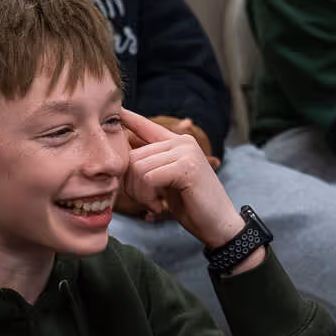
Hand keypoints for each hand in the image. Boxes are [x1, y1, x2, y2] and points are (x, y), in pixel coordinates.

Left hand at [120, 110, 245, 250]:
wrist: (219, 224)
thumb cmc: (192, 205)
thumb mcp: (167, 182)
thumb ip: (152, 165)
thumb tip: (125, 155)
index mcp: (178, 143)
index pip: (147, 125)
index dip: (129, 119)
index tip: (117, 111)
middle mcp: (182, 142)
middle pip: (133, 155)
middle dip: (131, 184)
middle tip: (145, 202)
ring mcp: (186, 152)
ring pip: (138, 167)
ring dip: (139, 193)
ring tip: (153, 205)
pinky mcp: (186, 167)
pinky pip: (148, 177)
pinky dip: (147, 196)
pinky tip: (158, 207)